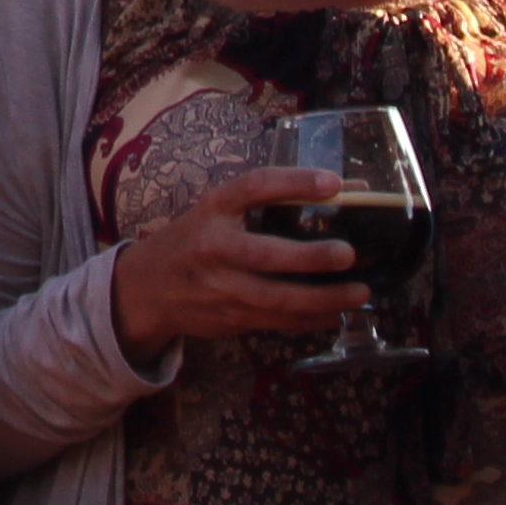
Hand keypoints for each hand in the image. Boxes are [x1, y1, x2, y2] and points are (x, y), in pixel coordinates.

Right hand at [104, 164, 372, 354]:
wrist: (147, 287)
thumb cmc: (194, 239)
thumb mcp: (218, 210)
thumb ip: (269, 202)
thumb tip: (342, 192)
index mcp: (213, 209)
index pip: (253, 188)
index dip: (293, 182)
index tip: (333, 183)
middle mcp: (214, 247)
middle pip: (266, 254)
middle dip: (311, 257)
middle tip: (348, 254)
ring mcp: (219, 288)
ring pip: (276, 298)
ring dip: (321, 298)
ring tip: (358, 292)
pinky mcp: (228, 318)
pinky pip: (275, 322)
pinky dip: (309, 320)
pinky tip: (335, 314)